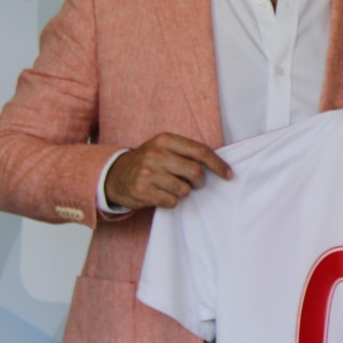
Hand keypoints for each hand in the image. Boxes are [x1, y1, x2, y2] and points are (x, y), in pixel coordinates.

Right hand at [105, 133, 230, 210]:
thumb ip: (187, 152)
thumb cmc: (148, 162)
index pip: (201, 152)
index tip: (229, 175)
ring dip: (183, 192)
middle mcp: (156, 154)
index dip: (218, 165)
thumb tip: (219, 165)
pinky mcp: (142, 191)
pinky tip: (162, 195)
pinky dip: (171, 202)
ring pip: (184, 189)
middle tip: (195, 184)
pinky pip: (171, 201)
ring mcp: (147, 173)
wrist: (114, 174)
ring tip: (172, 188)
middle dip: (200, 182)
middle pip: (195, 172)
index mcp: (165, 140)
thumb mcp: (164, 148)